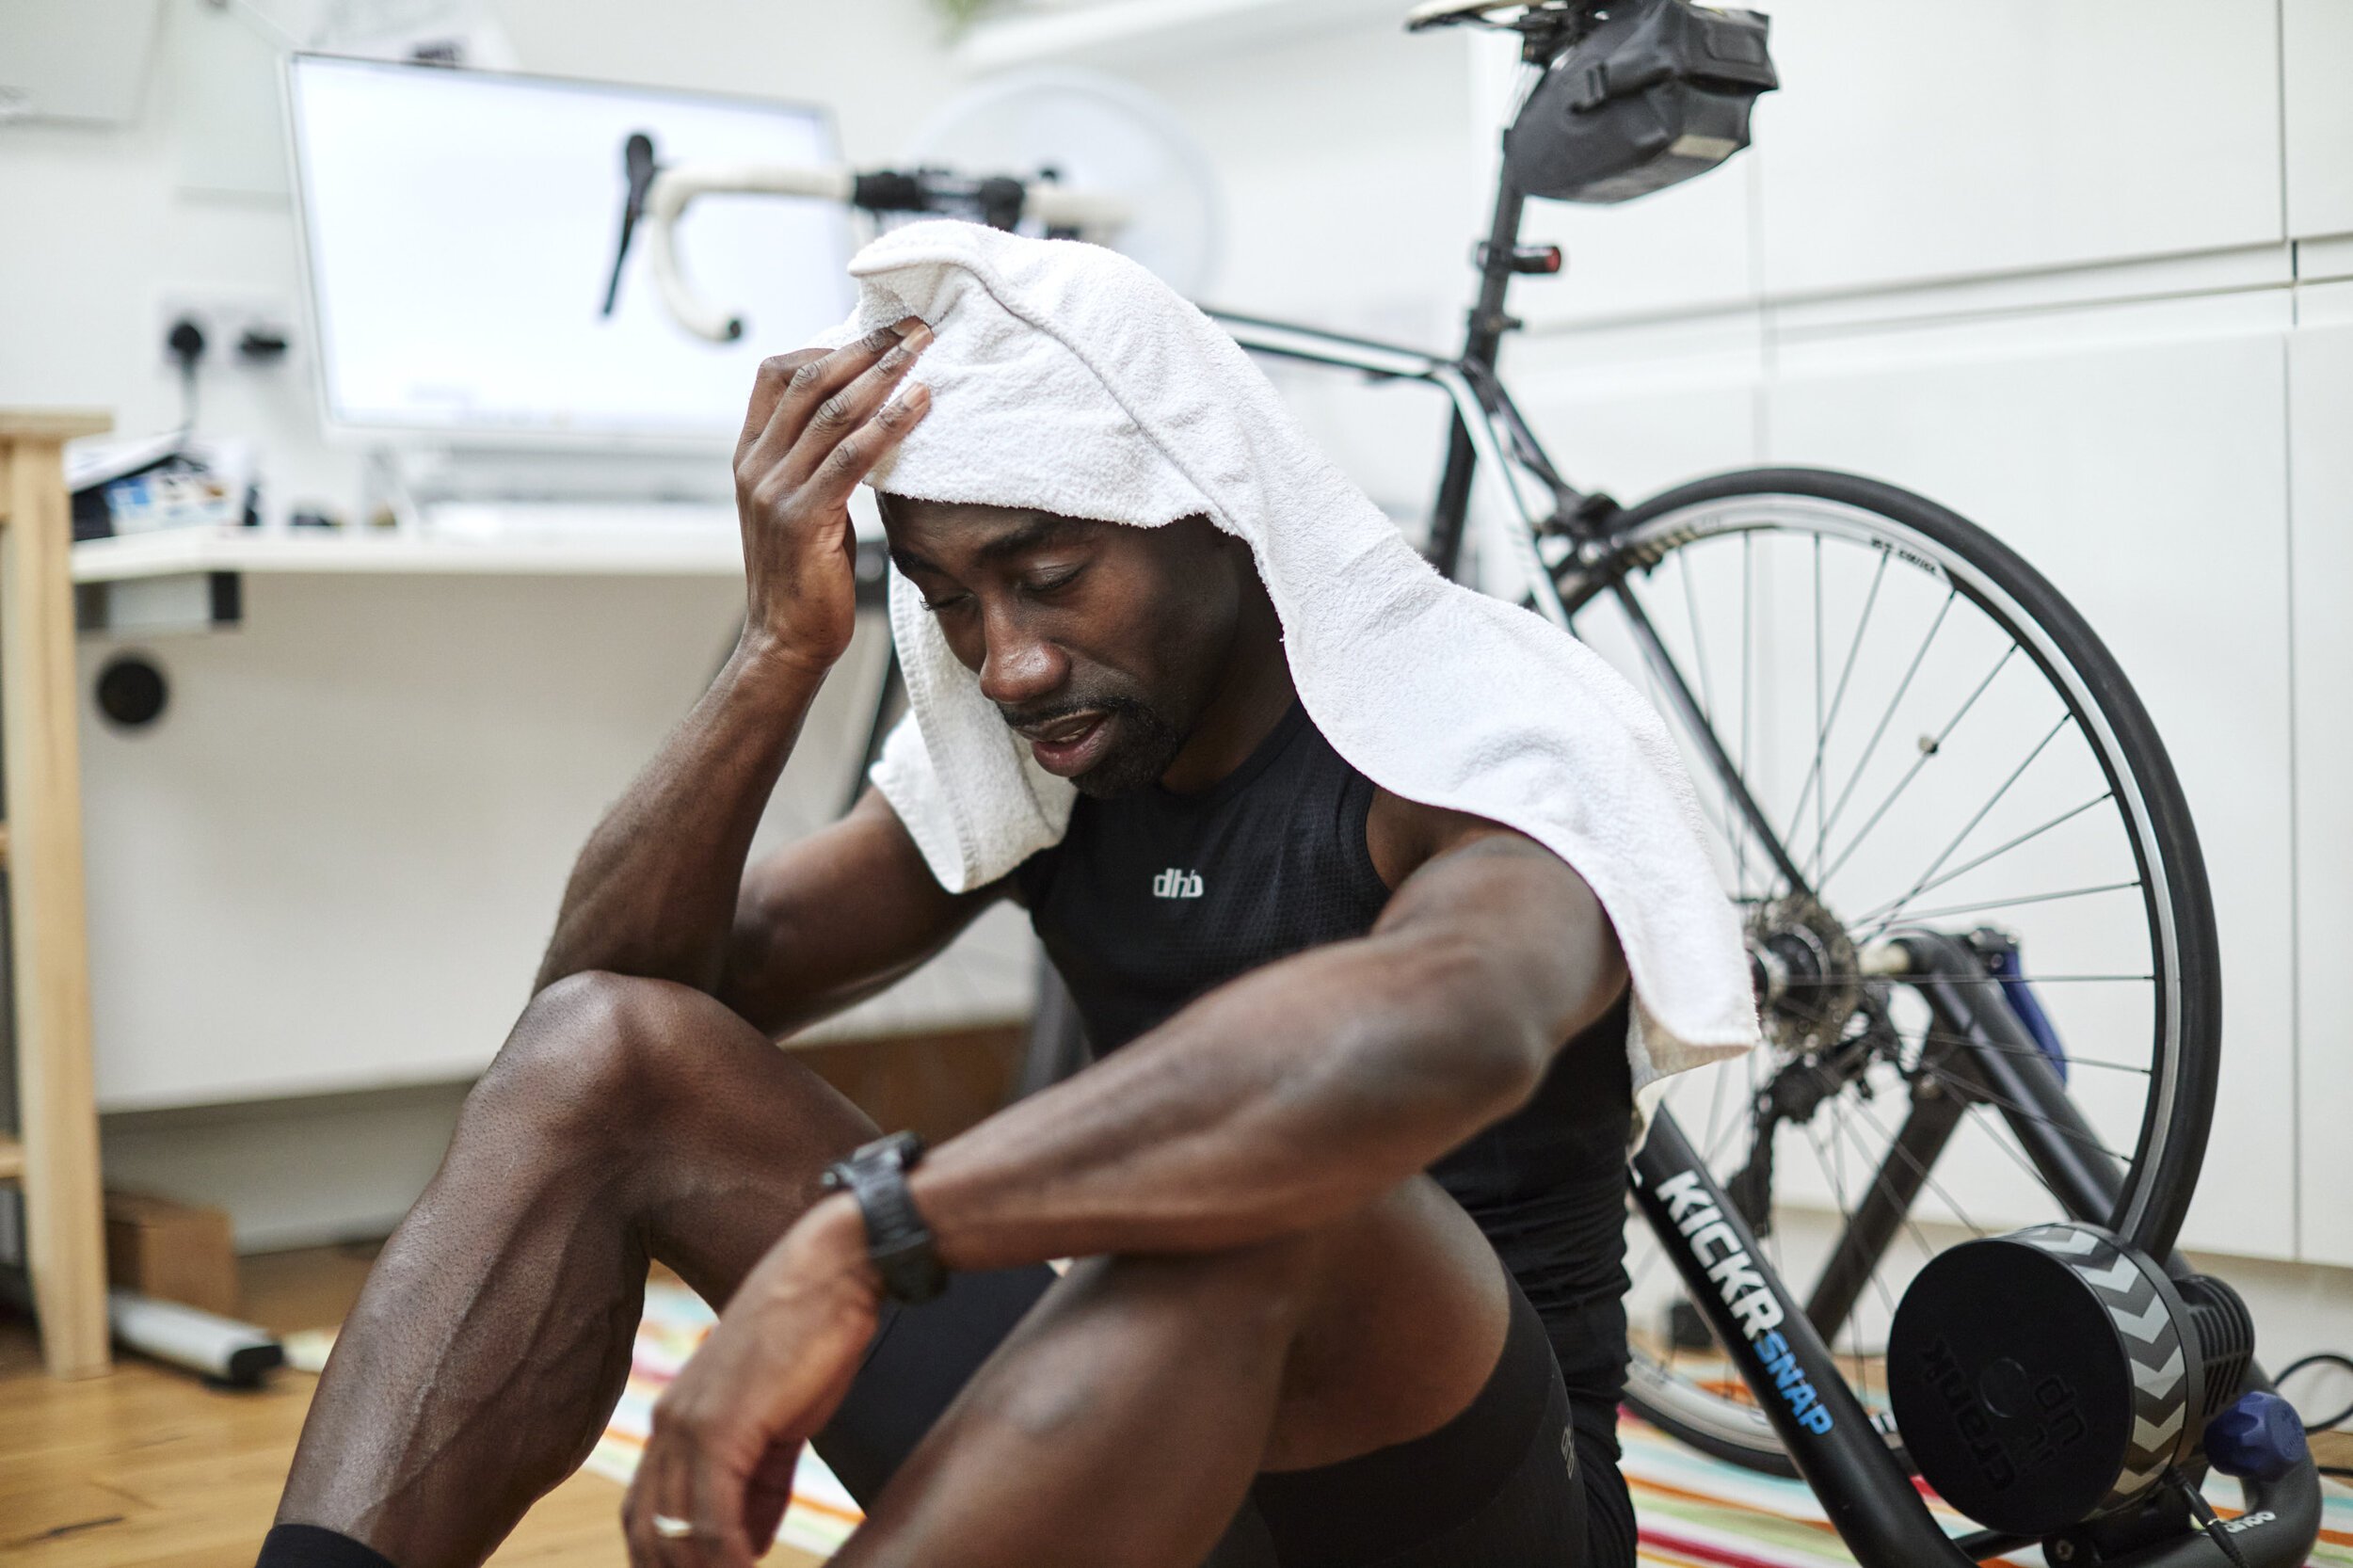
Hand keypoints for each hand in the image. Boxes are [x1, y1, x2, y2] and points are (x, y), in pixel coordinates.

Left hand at [623, 1196, 881, 1565]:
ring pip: (676, 1530)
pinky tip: (750, 1567)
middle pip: (648, 1530)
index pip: (645, 1513)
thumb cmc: (815, 1333)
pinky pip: (713, 1515)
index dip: (666, 1559)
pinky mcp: (722, 1425)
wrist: (834, 1268)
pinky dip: (728, 1556)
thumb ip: (759, 1477)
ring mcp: (690, 1423)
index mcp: (674, 1418)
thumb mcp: (781, 1417)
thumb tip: (747, 1541)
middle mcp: (668, 1423)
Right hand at [732, 321, 932, 674]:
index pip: (775, 375)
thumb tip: (865, 424)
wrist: (785, 642)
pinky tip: (920, 404)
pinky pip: (851, 456)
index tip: (874, 335)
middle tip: (912, 327)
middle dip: (864, 347)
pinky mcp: (803, 518)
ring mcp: (775, 490)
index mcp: (749, 457)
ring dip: (883, 374)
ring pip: (830, 410)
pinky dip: (889, 424)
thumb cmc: (805, 578)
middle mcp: (755, 465)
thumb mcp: (802, 507)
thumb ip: (817, 464)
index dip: (825, 346)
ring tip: (923, 351)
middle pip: (807, 379)